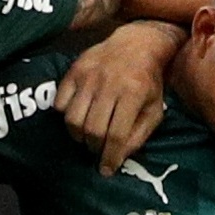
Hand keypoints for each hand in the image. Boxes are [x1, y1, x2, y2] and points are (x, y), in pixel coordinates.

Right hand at [57, 22, 182, 174]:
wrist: (137, 43)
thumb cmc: (148, 83)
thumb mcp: (154, 111)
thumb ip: (138, 137)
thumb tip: (116, 160)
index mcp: (133, 93)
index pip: (116, 135)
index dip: (109, 157)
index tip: (106, 170)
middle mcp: (109, 83)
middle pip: (92, 130)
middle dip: (94, 148)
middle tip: (97, 150)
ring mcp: (89, 75)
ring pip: (73, 119)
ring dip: (78, 136)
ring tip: (87, 136)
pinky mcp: (74, 70)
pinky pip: (60, 102)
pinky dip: (66, 115)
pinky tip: (78, 116)